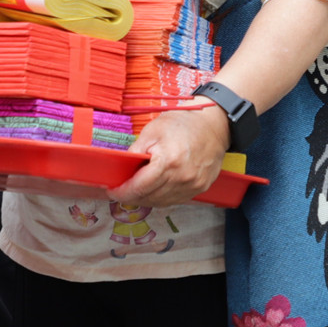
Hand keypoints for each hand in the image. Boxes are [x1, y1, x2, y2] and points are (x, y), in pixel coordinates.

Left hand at [109, 104, 229, 206]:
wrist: (214, 125)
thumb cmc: (183, 123)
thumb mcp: (153, 130)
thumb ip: (135, 151)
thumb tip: (121, 168)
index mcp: (168, 162)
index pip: (139, 187)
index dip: (123, 192)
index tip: (113, 192)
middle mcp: (182, 177)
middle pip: (149, 197)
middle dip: (132, 197)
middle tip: (122, 191)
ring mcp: (193, 185)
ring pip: (162, 202)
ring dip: (146, 199)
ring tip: (137, 191)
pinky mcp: (200, 188)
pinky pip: (176, 200)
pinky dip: (162, 198)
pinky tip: (156, 189)